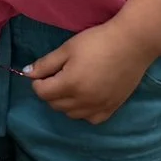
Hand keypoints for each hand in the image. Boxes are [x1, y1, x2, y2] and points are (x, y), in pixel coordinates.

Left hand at [27, 19, 160, 124]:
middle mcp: (83, 101)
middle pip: (55, 104)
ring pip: (71, 114)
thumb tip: (27, 74)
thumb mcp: (67, 48)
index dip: (38, 82)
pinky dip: (84, 111)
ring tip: (74, 84)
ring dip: (66, 102)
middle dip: (51, 91)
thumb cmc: (98, 41)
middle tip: (59, 75)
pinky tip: (87, 96)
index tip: (45, 72)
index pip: (42, 93)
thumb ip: (46, 64)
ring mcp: (98, 107)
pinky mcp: (112, 108)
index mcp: (69, 85)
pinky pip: (90, 119)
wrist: (133, 43)